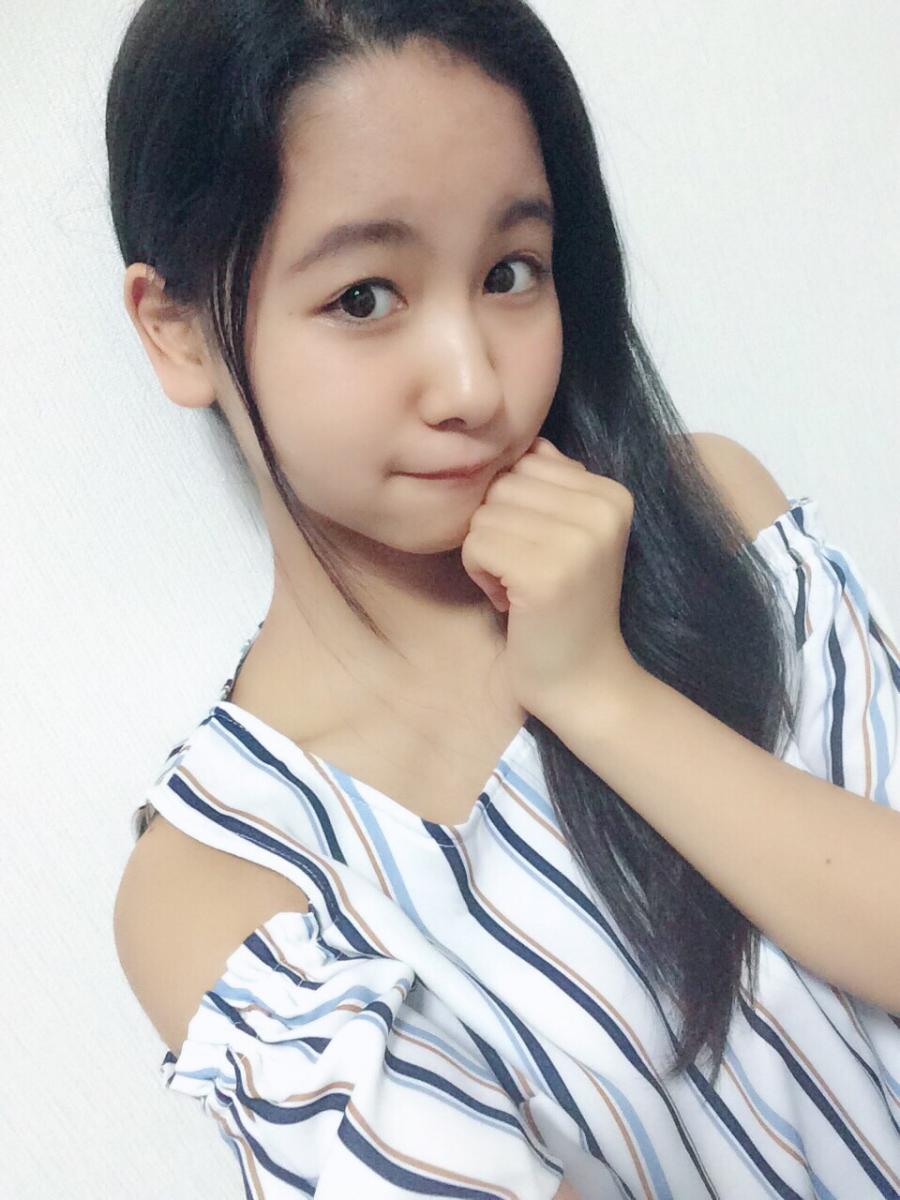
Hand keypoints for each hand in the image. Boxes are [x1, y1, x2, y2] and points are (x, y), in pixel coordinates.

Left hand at [461, 436, 638, 722]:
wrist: (584, 680)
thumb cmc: (564, 606)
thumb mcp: (571, 534)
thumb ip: (555, 484)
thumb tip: (528, 442)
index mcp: (613, 493)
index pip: (525, 463)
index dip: (518, 510)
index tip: (543, 551)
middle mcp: (602, 509)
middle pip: (501, 485)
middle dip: (498, 529)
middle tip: (528, 573)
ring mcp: (577, 540)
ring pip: (483, 514)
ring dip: (487, 555)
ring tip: (521, 587)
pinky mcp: (545, 572)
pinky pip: (475, 543)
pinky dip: (481, 575)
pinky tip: (512, 602)